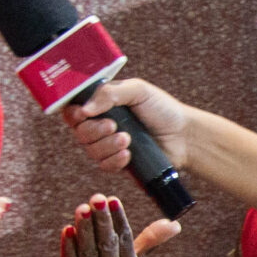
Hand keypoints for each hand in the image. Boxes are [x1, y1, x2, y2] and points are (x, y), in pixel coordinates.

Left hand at [44, 195, 180, 256]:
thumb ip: (149, 244)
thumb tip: (175, 224)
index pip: (127, 242)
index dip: (119, 220)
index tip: (112, 199)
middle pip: (109, 246)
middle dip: (102, 221)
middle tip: (96, 198)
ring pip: (89, 255)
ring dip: (85, 230)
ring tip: (81, 208)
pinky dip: (68, 248)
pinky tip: (67, 230)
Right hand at [63, 77, 189, 176]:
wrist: (184, 136)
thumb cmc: (162, 109)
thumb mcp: (138, 91)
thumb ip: (109, 93)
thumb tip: (84, 108)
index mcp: (102, 103)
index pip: (72, 109)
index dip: (74, 114)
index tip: (84, 115)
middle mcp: (101, 124)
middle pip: (79, 132)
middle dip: (95, 131)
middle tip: (115, 126)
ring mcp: (108, 145)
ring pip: (90, 150)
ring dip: (107, 146)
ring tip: (128, 139)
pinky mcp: (118, 162)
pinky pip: (104, 165)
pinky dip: (114, 160)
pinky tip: (129, 155)